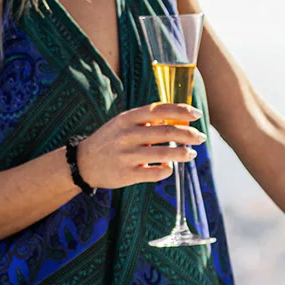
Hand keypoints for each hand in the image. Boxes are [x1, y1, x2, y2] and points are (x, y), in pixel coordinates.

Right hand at [74, 104, 203, 189]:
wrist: (83, 162)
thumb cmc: (110, 140)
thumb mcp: (124, 123)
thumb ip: (147, 120)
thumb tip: (179, 117)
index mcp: (128, 118)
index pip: (160, 110)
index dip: (182, 111)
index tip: (197, 115)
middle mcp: (127, 135)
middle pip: (166, 132)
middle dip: (189, 135)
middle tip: (201, 138)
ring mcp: (126, 155)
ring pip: (164, 154)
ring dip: (183, 154)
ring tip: (191, 154)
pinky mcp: (127, 174)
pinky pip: (155, 173)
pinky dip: (166, 170)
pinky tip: (169, 168)